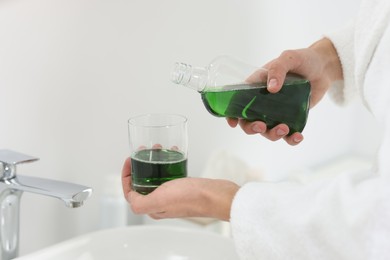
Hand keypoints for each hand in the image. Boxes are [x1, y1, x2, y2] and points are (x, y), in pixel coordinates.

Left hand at [121, 157, 239, 220]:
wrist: (215, 195)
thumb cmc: (191, 198)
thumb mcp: (159, 200)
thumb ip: (140, 203)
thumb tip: (130, 198)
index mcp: (152, 208)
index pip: (131, 192)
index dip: (126, 175)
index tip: (130, 160)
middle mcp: (161, 203)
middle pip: (143, 182)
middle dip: (141, 165)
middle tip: (144, 151)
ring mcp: (172, 196)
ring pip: (156, 177)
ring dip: (154, 162)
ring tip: (158, 149)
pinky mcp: (184, 189)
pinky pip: (170, 174)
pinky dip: (168, 162)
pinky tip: (173, 153)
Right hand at [228, 38, 342, 144]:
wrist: (324, 68)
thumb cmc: (303, 59)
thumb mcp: (289, 58)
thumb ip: (278, 69)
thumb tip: (271, 87)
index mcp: (256, 87)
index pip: (237, 102)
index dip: (231, 114)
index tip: (233, 122)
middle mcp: (262, 102)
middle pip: (249, 122)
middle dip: (252, 128)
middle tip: (262, 126)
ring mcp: (276, 112)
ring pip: (267, 131)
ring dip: (272, 134)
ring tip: (285, 129)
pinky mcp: (291, 119)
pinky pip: (287, 135)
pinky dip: (290, 139)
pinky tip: (298, 137)